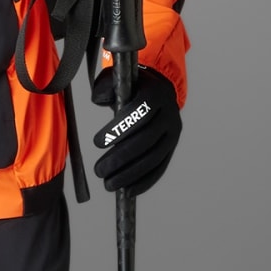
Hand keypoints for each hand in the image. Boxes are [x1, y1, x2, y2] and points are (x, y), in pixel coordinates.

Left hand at [90, 65, 181, 195]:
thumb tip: (99, 100)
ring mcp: (173, 134)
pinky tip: (128, 191)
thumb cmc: (130, 87)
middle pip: (146, 139)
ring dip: (130, 174)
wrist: (157, 91)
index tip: (97, 142)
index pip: (140, 112)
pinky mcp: (172, 149)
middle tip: (99, 170)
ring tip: (108, 184)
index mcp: (156, 94)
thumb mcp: (116, 79)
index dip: (119, 128)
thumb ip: (105, 87)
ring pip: (154, 158)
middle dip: (121, 157)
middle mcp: (169, 114)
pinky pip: (160, 168)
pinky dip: (144, 181)